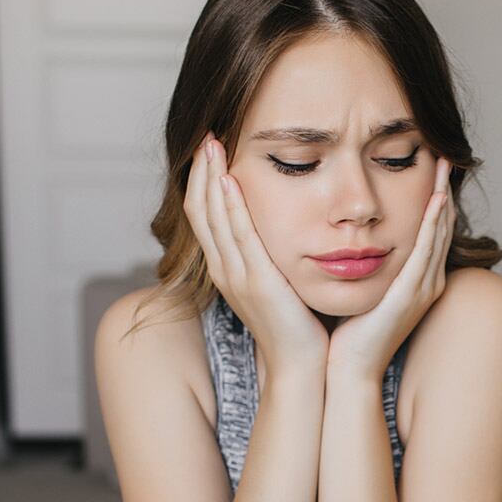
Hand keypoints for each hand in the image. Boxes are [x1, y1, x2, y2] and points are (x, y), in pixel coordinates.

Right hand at [183, 134, 328, 379]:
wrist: (301, 366)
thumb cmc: (296, 325)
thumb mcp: (276, 282)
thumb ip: (269, 256)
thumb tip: (275, 228)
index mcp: (226, 269)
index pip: (203, 215)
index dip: (202, 181)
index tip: (209, 149)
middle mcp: (223, 270)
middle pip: (199, 210)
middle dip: (200, 170)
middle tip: (206, 135)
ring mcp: (236, 276)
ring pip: (213, 218)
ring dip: (211, 178)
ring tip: (213, 145)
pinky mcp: (256, 282)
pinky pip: (239, 237)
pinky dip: (232, 206)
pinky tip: (231, 180)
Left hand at [326, 155, 454, 381]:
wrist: (346, 368)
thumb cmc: (346, 334)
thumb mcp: (359, 290)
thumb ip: (362, 264)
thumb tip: (350, 240)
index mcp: (416, 282)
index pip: (429, 233)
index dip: (432, 201)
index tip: (428, 169)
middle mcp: (427, 283)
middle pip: (440, 227)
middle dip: (442, 191)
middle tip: (444, 156)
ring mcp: (423, 289)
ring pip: (438, 234)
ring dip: (442, 198)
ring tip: (443, 166)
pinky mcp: (412, 295)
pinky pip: (426, 251)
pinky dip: (432, 225)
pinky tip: (435, 201)